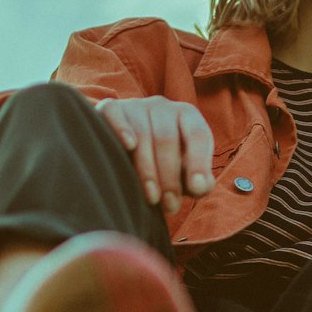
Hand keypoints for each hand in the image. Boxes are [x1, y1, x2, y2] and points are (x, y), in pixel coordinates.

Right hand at [94, 96, 213, 215]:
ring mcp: (135, 105)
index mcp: (187, 116)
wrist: (126, 154)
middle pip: (167, 139)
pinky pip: (115, 114)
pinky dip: (121, 128)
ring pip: (143, 134)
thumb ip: (198, 182)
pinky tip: (128, 145)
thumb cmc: (163, 166)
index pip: (198, 135)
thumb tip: (201, 186)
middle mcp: (163, 107)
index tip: (195, 188)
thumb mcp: (184, 175)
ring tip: (151, 198)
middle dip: (170, 176)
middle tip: (170, 206)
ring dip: (147, 169)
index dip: (198, 162)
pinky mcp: (111, 108)